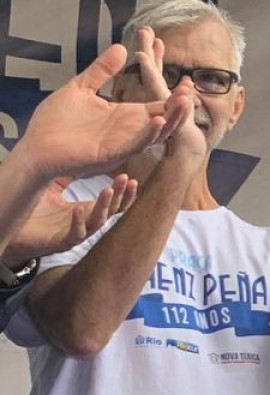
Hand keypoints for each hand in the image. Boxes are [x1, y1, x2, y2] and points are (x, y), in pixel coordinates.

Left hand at [0, 174, 137, 265]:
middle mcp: (86, 223)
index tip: (131, 178)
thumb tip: (82, 152)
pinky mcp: (61, 242)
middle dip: (121, 195)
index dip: (125, 193)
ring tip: (108, 190)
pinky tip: (78, 208)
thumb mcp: (54, 185)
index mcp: (88, 211)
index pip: (114, 203)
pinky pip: (74, 234)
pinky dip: (78, 222)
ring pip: (97, 222)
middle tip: (126, 179)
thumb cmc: (35, 209)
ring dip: (104, 206)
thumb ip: (68, 173)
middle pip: (112, 210)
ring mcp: (76, 234)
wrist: (13, 230)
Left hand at [10, 42, 190, 181]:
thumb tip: (120, 47)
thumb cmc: (53, 123)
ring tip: (184, 102)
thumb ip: (101, 71)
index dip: (172, 96)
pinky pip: (136, 145)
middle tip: (190, 91)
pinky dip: (149, 134)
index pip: (157, 105)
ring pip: (156, 133)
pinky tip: (157, 119)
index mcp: (124, 115)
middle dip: (179, 108)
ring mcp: (122, 143)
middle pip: (164, 119)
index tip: (186, 82)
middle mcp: (128, 130)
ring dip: (172, 119)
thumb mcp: (80, 89)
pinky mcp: (112, 155)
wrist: (34, 147)